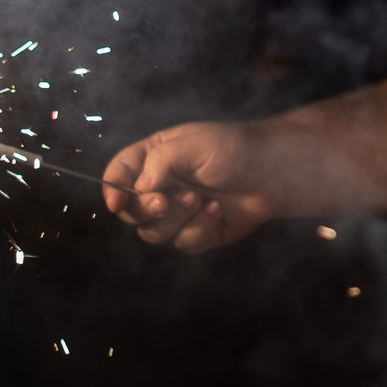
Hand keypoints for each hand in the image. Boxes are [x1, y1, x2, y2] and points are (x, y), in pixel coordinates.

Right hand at [101, 122, 269, 252]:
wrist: (274, 172)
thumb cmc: (234, 148)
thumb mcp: (193, 143)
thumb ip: (160, 162)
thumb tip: (139, 188)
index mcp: (153, 159)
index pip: (119, 174)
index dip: (112, 189)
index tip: (118, 202)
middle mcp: (161, 187)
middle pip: (131, 211)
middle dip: (147, 209)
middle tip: (168, 200)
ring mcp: (178, 212)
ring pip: (154, 232)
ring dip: (176, 219)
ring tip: (201, 200)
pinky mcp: (197, 233)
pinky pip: (184, 242)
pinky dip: (199, 229)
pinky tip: (218, 211)